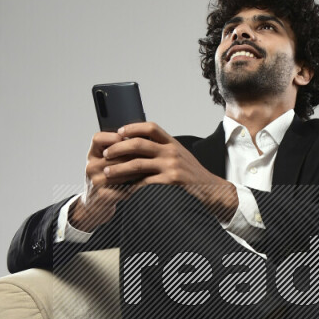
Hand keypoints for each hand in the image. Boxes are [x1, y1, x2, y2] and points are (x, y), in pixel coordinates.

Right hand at [69, 130, 140, 230]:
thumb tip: (142, 138)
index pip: (98, 138)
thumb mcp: (105, 162)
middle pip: (115, 155)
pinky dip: (134, 186)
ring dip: (138, 170)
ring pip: (121, 171)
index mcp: (92, 155)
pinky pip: (123, 188)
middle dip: (134, 155)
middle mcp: (91, 166)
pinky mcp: (102, 195)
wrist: (94, 205)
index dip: (114, 137)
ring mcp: (95, 181)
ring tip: (151, 168)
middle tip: (150, 154)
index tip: (131, 139)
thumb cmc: (105, 179)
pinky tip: (143, 184)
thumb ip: (117, 150)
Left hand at [98, 121, 237, 220]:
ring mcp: (172, 166)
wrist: (212, 191)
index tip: (119, 131)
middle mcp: (172, 152)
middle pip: (139, 144)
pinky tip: (123, 189)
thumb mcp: (181, 157)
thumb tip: (142, 145)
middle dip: (118, 148)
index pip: (151, 127)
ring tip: (108, 173)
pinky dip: (131, 186)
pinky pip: (145, 183)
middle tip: (106, 154)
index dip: (133, 127)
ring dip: (119, 168)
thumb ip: (165, 150)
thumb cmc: (193, 176)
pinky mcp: (171, 182)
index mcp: (173, 143)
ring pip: (137, 164)